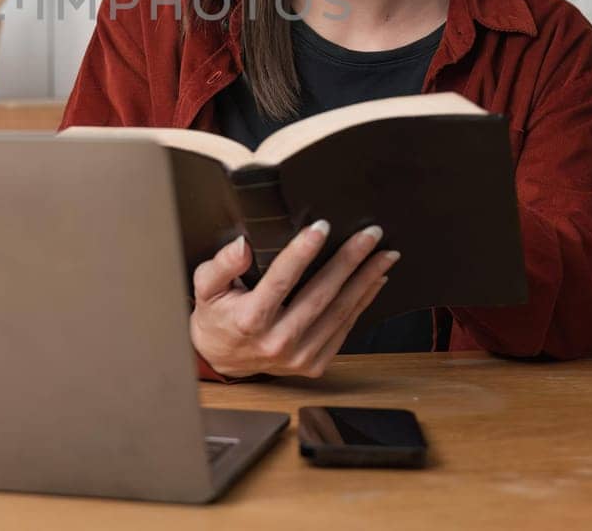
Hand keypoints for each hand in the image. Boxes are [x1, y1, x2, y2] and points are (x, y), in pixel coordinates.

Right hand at [190, 221, 399, 378]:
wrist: (223, 359)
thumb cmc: (217, 315)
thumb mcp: (206, 286)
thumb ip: (221, 265)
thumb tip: (242, 246)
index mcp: (250, 320)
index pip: (281, 281)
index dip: (302, 252)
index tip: (321, 227)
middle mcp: (278, 341)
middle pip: (321, 295)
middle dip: (350, 261)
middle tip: (371, 235)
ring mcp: (299, 357)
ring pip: (339, 313)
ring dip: (366, 281)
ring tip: (385, 255)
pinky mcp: (314, 364)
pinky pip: (343, 329)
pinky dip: (362, 303)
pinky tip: (374, 281)